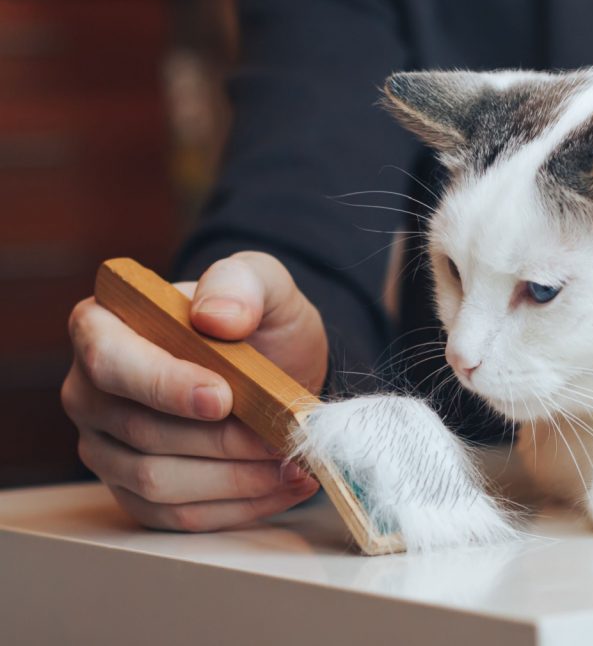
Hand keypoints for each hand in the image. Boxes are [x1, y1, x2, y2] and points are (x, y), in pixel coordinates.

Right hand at [62, 252, 327, 530]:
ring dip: (236, 479)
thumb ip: (241, 283)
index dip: (164, 386)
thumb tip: (215, 316)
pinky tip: (283, 486)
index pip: (112, 363)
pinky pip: (176, 517)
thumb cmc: (257, 320)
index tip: (224, 397)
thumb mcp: (262, 282)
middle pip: (142, 432)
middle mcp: (90, 391)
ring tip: (294, 463)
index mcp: (102, 327)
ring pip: (157, 482)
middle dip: (223, 441)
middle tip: (285, 437)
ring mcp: (106, 447)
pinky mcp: (134, 493)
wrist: (274, 365)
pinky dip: (237, 507)